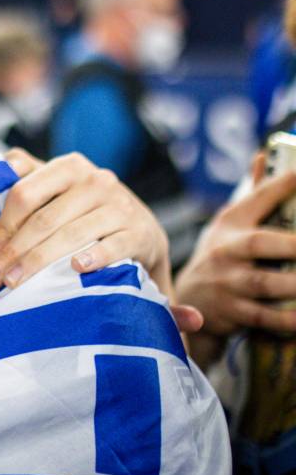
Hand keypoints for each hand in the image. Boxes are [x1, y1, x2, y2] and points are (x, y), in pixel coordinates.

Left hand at [0, 150, 168, 292]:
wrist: (140, 231)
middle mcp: (96, 182)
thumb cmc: (86, 208)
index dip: (3, 225)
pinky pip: (113, 246)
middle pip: (45, 219)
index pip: (26, 194)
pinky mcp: (138, 233)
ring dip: (39, 261)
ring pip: (72, 235)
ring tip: (15, 282)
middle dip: (14, 250)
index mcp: (69, 167)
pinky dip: (94, 257)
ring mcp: (119, 207)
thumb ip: (28, 175)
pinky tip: (75, 269)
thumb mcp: (59, 186)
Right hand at [174, 168, 295, 353]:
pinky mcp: (231, 312)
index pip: (258, 198)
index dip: (282, 185)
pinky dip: (287, 319)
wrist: (189, 301)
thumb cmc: (224, 257)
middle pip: (259, 243)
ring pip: (264, 282)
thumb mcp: (230, 223)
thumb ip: (256, 194)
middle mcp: (226, 250)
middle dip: (292, 244)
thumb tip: (264, 155)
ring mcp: (227, 282)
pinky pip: (263, 317)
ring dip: (294, 284)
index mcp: (231, 223)